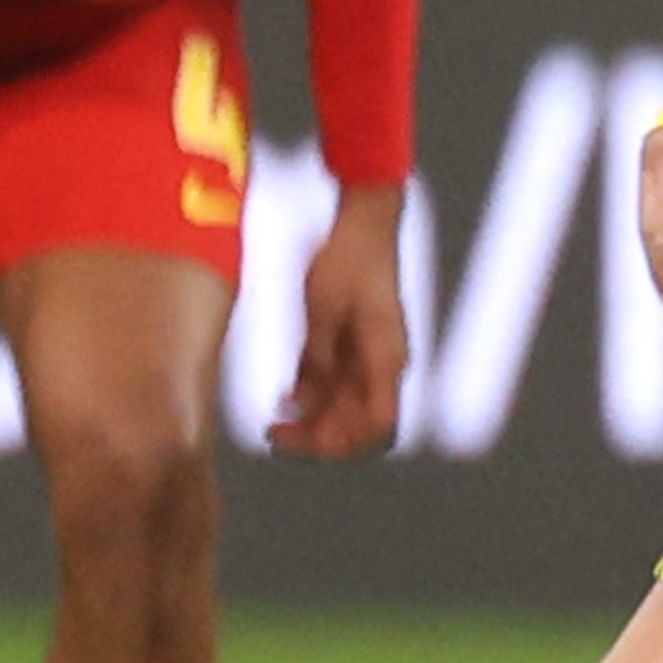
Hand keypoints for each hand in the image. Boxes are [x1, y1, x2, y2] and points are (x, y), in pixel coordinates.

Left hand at [269, 185, 412, 457]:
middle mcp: (384, 364)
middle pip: (359, 423)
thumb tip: (301, 401)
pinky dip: (313, 396)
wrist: (366, 221)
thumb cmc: (351, 258)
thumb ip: (317, 359)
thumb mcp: (323, 310)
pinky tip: (286, 397)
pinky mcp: (357, 344)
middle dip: (319, 436)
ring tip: (276, 421)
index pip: (377, 424)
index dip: (343, 442)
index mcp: (385, 358)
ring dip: (314, 418)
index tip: (301, 438)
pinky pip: (338, 384)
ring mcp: (371, 355)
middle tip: (277, 435)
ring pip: (347, 407)